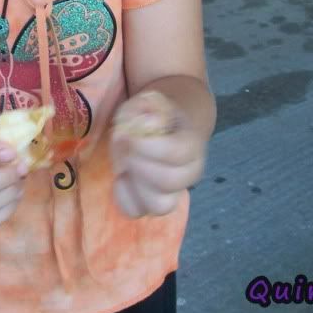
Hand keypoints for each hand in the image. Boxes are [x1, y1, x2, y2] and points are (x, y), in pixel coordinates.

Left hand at [110, 91, 206, 217]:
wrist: (163, 127)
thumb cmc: (153, 114)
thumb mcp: (147, 101)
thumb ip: (144, 108)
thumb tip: (146, 126)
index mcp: (191, 143)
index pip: (178, 153)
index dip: (150, 146)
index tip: (130, 135)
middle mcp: (189, 172)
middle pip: (170, 182)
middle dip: (140, 165)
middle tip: (127, 150)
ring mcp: (172, 192)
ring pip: (160, 205)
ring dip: (136, 185)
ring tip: (127, 166)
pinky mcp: (152, 203)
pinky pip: (138, 212)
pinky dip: (124, 198)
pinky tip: (122, 178)